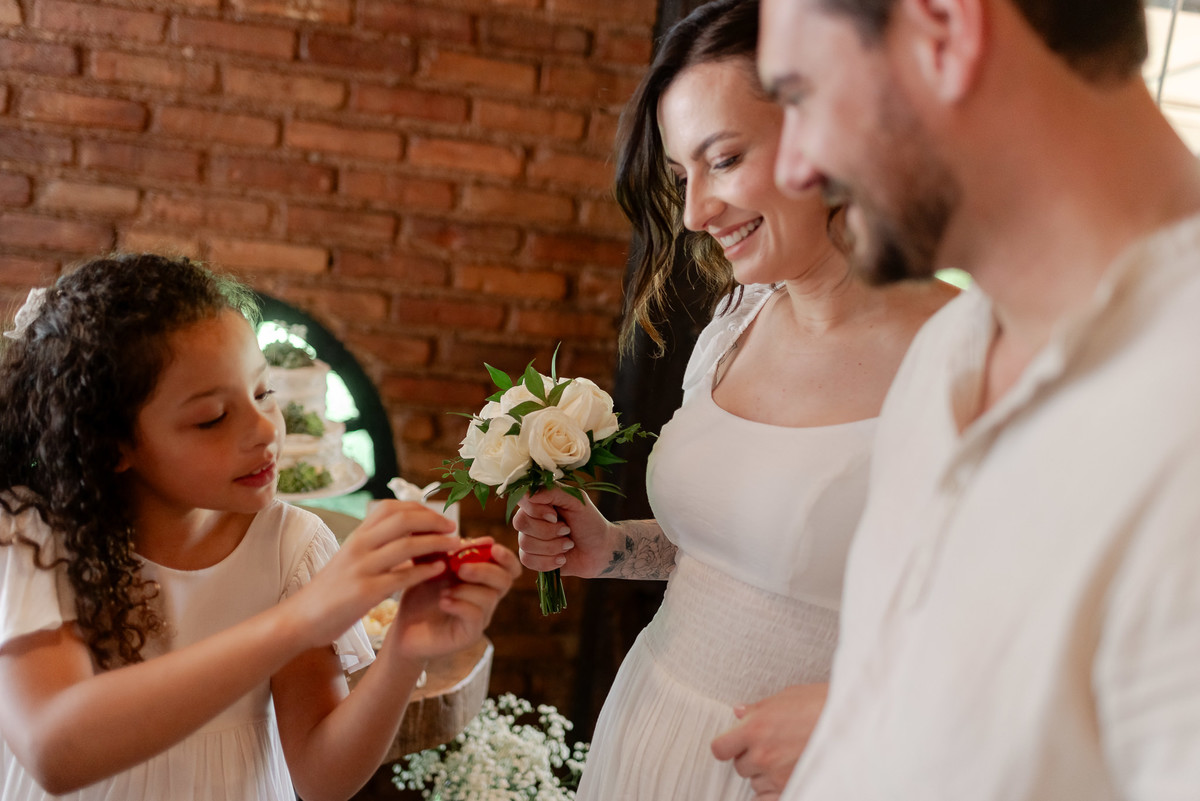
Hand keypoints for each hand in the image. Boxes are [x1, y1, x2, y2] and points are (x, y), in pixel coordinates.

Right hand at [288, 501, 458, 648]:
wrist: (302, 618)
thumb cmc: (332, 589)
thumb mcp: (351, 558)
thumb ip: (375, 544)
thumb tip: (407, 533)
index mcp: (356, 536)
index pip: (391, 507)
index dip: (420, 508)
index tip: (439, 517)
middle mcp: (359, 546)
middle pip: (403, 520)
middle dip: (434, 521)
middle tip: (453, 528)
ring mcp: (361, 569)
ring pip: (406, 546)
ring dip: (437, 543)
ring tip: (456, 546)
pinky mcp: (364, 593)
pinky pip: (402, 578)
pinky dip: (425, 571)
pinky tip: (440, 570)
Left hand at [382, 540, 520, 660]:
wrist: (403, 627)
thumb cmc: (420, 594)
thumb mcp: (430, 566)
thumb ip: (441, 548)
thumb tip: (445, 526)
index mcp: (482, 577)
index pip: (509, 567)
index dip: (506, 556)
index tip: (491, 547)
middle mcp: (487, 597)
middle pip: (505, 580)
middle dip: (485, 570)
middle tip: (460, 568)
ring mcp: (481, 617)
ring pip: (490, 597)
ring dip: (467, 589)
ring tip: (445, 590)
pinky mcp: (469, 634)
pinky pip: (476, 616)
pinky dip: (460, 604)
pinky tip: (442, 601)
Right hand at [512, 488, 618, 577]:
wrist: (600, 550)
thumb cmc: (590, 522)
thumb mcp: (577, 501)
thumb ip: (554, 492)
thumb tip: (529, 494)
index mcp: (540, 500)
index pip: (522, 499)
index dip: (535, 510)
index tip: (555, 516)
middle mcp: (530, 518)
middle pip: (520, 523)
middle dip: (549, 531)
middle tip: (567, 530)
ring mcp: (529, 538)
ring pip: (525, 544)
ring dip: (553, 547)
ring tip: (568, 545)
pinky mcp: (531, 557)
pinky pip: (527, 560)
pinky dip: (548, 561)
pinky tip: (562, 558)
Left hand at [710, 683, 828, 799]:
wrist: (854, 721)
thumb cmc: (823, 704)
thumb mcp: (786, 698)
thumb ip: (758, 709)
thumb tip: (739, 713)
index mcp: (755, 728)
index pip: (720, 748)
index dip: (727, 746)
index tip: (735, 744)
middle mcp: (762, 755)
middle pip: (740, 767)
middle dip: (752, 758)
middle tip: (772, 746)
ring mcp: (778, 776)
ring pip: (756, 784)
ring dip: (766, 775)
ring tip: (787, 759)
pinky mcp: (794, 788)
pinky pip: (768, 799)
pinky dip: (774, 792)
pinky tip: (784, 779)